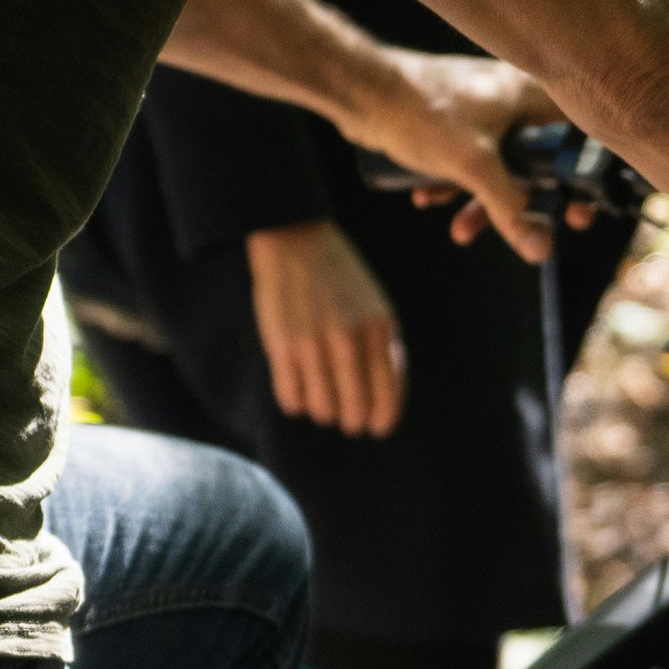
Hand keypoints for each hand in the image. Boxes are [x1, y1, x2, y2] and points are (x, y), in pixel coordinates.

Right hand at [246, 220, 406, 434]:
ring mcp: (313, 343)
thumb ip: (385, 351)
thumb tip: (385, 404)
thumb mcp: (377, 308)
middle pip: (354, 411)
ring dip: (322, 412)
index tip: (375, 428)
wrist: (294, 241)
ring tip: (320, 397)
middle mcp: (348, 339)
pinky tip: (298, 389)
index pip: (387, 397)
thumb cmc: (340, 279)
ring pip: (322, 410)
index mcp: (379, 330)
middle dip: (351, 421)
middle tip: (345, 417)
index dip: (382, 422)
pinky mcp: (281, 344)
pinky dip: (296, 402)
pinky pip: (291, 399)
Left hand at [333, 51, 562, 261]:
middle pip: (540, 161)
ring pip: (501, 164)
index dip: (582, 181)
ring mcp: (485, 106)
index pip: (580, 138)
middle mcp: (514, 96)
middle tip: (523, 233)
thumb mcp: (473, 168)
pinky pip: (471, 157)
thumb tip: (541, 250)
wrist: (360, 89)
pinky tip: (428, 195)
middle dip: (521, 203)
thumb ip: (510, 210)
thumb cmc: (421, 112)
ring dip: (481, 202)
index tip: (574, 215)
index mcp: (531, 94)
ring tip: (460, 230)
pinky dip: (457, 182)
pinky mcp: (457, 117)